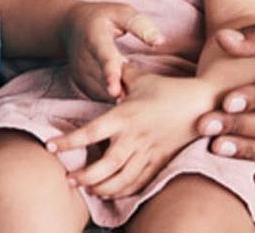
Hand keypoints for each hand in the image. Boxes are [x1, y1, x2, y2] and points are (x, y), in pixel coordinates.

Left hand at [48, 66, 215, 198]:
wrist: (203, 104)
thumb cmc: (169, 89)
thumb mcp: (141, 78)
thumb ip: (120, 74)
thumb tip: (108, 63)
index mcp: (124, 116)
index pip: (91, 132)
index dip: (69, 142)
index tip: (50, 147)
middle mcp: (134, 137)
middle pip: (106, 164)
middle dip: (85, 176)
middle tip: (68, 179)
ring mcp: (149, 152)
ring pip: (122, 178)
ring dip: (102, 187)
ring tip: (85, 187)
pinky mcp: (161, 162)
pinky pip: (141, 182)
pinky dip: (124, 190)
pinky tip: (110, 191)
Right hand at [60, 1, 161, 101]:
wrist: (70, 25)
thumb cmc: (102, 18)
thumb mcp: (121, 12)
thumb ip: (139, 25)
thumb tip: (160, 42)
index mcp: (95, 38)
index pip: (104, 59)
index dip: (111, 76)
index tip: (115, 92)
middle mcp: (83, 58)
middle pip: (105, 82)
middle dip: (123, 89)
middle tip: (139, 91)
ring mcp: (79, 72)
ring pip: (103, 92)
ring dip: (120, 93)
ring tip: (131, 86)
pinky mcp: (80, 83)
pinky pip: (100, 96)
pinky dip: (113, 96)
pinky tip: (123, 88)